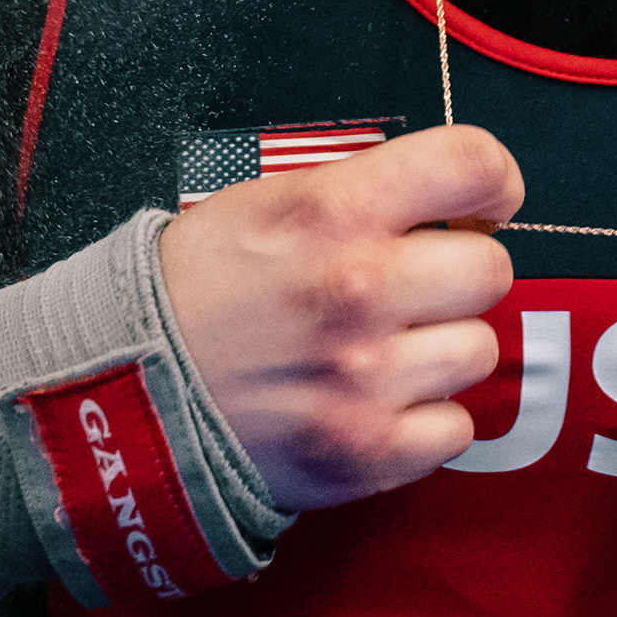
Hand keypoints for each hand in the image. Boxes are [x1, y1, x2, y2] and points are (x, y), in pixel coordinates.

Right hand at [157, 124, 522, 512]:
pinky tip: (375, 401)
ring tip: (383, 348)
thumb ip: (361, 193)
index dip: (493, 180)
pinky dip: (425, 419)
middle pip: (490, 268)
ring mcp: (367, 378)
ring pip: (479, 350)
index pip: (472, 164)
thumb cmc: (196, 290)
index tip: (484, 200)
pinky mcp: (367, 452)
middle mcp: (359, 290)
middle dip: (458, 272)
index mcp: (334, 213)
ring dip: (441, 348)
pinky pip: (456, 428)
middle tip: (414, 285)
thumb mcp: (267, 203)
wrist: (124, 393)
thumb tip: (447, 196)